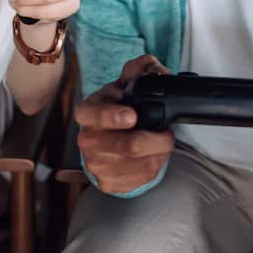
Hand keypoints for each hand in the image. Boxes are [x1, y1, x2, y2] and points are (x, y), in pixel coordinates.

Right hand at [74, 55, 174, 193]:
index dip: (113, 116)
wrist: (107, 138)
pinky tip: (154, 155)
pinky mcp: (109, 183)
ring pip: (142, 163)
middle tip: (166, 131)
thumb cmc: (117, 107)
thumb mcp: (125, 83)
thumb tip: (159, 72)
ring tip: (161, 141)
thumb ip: (142, 68)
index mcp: (86, 112)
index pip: (95, 115)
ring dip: (160, 152)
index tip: (132, 116)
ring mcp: (96, 165)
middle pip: (128, 145)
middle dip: (157, 138)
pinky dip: (157, 165)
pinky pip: (143, 178)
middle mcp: (87, 140)